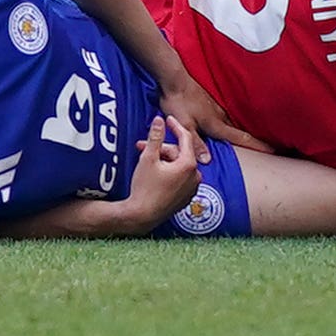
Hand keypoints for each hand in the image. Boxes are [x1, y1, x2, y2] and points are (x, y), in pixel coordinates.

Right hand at [124, 115, 201, 229]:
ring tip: (146, 162)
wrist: (140, 216)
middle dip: (161, 149)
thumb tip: (159, 120)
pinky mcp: (186, 198)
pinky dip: (169, 173)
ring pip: (179, 166)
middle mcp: (195, 176)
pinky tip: (155, 174)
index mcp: (189, 165)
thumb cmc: (144, 188)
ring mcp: (192, 189)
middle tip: (141, 147)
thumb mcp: (148, 158)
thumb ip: (155, 137)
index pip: (185, 138)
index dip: (175, 126)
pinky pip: (180, 178)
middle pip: (179, 153)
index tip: (167, 119)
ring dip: (164, 161)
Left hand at [159, 68, 272, 161]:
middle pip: (239, 131)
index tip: (273, 150)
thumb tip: (208, 160)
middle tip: (266, 148)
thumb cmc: (178, 102)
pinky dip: (229, 123)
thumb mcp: (184, 125)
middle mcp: (219, 115)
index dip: (257, 145)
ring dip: (240, 131)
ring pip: (231, 123)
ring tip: (248, 139)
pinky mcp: (209, 102)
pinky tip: (226, 124)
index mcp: (215, 124)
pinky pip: (223, 116)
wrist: (174, 78)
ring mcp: (215, 107)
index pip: (240, 137)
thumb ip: (196, 143)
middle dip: (253, 140)